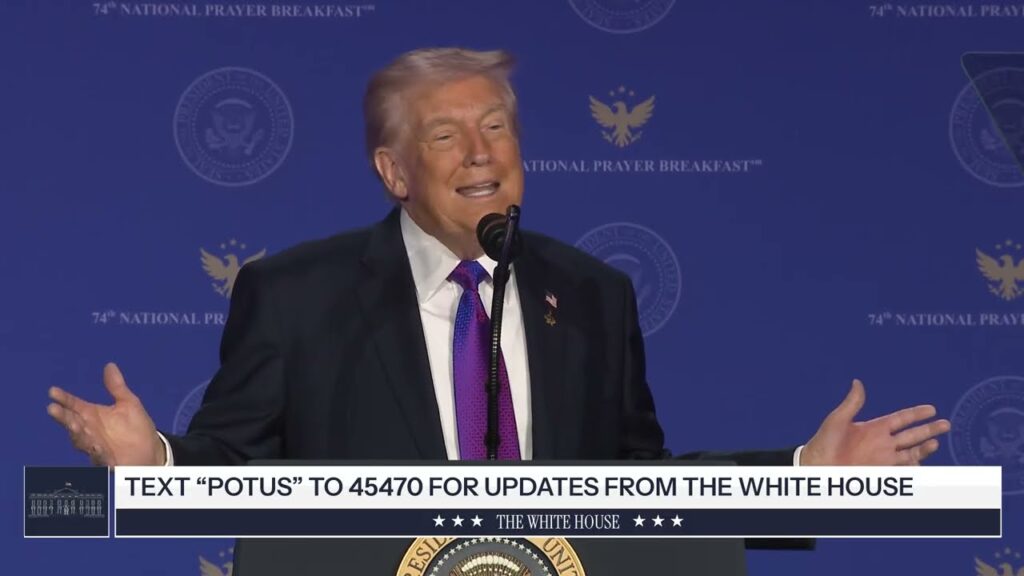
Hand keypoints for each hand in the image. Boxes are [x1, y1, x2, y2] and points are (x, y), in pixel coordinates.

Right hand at [47, 363, 164, 465]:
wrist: (151, 453)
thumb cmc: (136, 428)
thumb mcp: (128, 404)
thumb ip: (116, 387)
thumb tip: (110, 365)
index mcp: (93, 416)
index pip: (74, 405)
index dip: (64, 399)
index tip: (53, 391)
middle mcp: (90, 431)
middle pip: (73, 423)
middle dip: (63, 417)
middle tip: (53, 409)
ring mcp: (96, 447)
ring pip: (81, 441)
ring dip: (76, 433)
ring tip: (72, 424)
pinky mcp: (107, 462)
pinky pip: (98, 458)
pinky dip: (96, 452)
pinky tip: (96, 446)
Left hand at [800, 379, 950, 465]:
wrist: (817, 466)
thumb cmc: (823, 442)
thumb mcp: (837, 419)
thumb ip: (852, 403)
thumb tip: (857, 382)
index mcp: (874, 428)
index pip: (901, 419)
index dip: (916, 414)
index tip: (931, 409)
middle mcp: (882, 443)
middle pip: (912, 435)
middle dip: (929, 430)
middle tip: (946, 424)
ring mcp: (883, 459)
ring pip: (912, 453)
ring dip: (924, 449)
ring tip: (935, 443)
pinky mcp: (881, 473)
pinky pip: (903, 471)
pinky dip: (915, 469)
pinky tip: (922, 464)